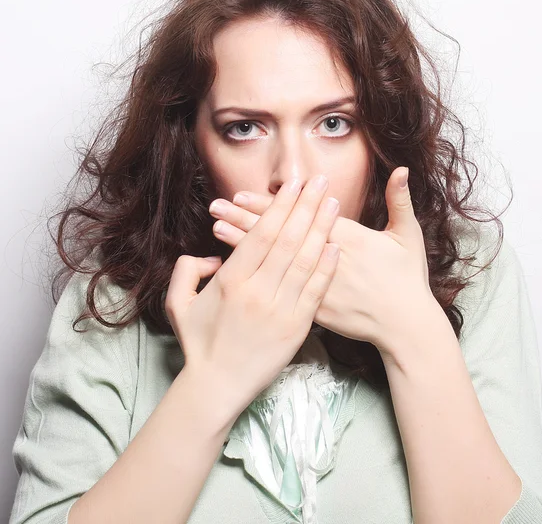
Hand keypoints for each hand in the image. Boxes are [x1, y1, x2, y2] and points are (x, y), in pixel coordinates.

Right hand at [164, 175, 340, 414]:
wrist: (217, 387)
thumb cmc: (197, 344)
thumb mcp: (178, 303)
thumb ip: (187, 270)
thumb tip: (212, 254)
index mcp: (231, 281)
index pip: (261, 234)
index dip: (280, 207)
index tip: (293, 186)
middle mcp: (258, 291)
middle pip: (289, 240)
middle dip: (306, 207)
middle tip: (320, 182)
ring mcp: (281, 310)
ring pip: (306, 261)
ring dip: (322, 229)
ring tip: (333, 204)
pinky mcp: (298, 327)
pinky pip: (316, 291)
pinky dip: (326, 267)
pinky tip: (336, 246)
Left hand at [207, 167, 443, 361]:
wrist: (405, 324)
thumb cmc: (406, 279)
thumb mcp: (408, 236)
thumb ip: (399, 200)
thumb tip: (401, 168)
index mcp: (345, 238)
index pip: (297, 217)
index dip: (268, 205)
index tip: (242, 195)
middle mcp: (324, 259)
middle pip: (277, 235)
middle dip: (244, 218)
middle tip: (217, 205)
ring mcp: (314, 285)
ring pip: (273, 260)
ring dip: (243, 243)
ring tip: (217, 227)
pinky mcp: (311, 309)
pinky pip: (279, 291)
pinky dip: (257, 278)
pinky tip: (236, 269)